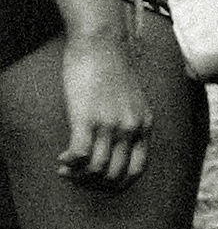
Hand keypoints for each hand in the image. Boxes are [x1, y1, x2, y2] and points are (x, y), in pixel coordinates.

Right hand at [57, 27, 151, 189]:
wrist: (103, 43)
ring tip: (66, 170)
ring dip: (79, 176)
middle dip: (96, 185)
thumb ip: (131, 121)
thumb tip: (119, 140)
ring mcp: (110, 125)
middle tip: (80, 179)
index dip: (118, 184)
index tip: (102, 183)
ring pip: (96, 169)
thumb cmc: (113, 68)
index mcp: (144, 126)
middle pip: (116, 175)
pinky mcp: (87, 118)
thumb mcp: (133, 99)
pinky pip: (79, 155)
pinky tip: (62, 160)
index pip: (137, 170)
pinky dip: (69, 163)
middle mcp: (130, 129)